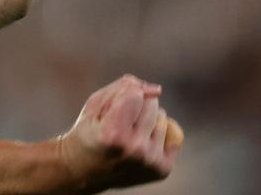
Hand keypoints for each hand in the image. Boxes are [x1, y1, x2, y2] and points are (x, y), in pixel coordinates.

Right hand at [59, 75, 180, 192]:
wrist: (85, 172)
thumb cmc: (89, 134)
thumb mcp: (94, 105)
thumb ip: (122, 88)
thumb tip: (156, 89)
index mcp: (113, 133)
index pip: (135, 93)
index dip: (122, 95)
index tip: (110, 110)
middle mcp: (135, 149)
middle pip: (151, 103)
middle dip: (136, 106)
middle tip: (118, 123)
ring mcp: (151, 161)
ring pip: (162, 117)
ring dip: (147, 120)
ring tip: (129, 134)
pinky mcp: (163, 169)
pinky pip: (174, 133)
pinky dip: (160, 133)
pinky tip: (144, 142)